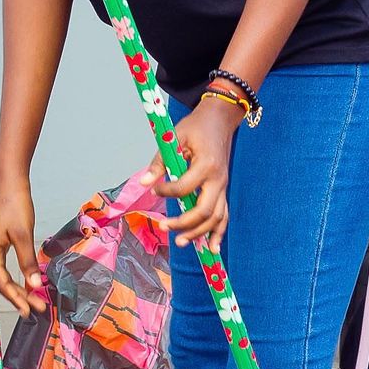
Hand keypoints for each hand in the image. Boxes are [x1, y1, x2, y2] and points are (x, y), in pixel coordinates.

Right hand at [0, 178, 45, 315]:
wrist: (11, 183)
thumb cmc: (15, 204)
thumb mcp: (24, 234)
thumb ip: (27, 261)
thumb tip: (34, 284)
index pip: (1, 282)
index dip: (16, 298)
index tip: (31, 309)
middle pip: (1, 282)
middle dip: (19, 297)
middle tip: (37, 309)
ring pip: (3, 276)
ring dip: (18, 289)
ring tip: (34, 300)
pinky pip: (4, 267)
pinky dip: (16, 277)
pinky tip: (27, 282)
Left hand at [165, 98, 238, 249]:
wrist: (220, 119)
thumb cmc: (196, 126)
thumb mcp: (175, 137)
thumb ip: (159, 162)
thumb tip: (144, 184)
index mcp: (206, 165)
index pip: (185, 187)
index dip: (167, 192)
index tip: (155, 191)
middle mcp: (218, 179)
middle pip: (205, 210)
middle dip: (185, 223)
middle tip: (164, 226)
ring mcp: (223, 186)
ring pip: (216, 218)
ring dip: (199, 233)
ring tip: (181, 242)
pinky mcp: (223, 190)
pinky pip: (224, 215)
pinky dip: (218, 233)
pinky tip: (211, 249)